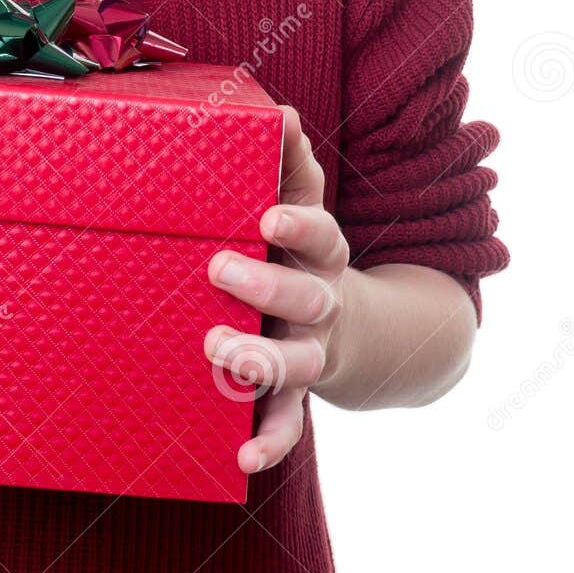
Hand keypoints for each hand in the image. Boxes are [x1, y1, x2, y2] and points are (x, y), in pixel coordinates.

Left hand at [204, 105, 349, 474]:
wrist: (354, 331)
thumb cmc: (300, 255)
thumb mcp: (301, 208)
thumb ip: (289, 165)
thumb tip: (280, 113)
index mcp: (320, 254)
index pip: (321, 234)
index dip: (299, 224)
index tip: (267, 216)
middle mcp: (322, 305)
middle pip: (307, 298)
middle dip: (266, 285)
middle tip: (219, 268)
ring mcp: (311, 355)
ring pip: (297, 364)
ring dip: (259, 360)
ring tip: (219, 352)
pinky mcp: (295, 397)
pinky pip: (287, 424)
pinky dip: (270, 443)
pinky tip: (243, 459)